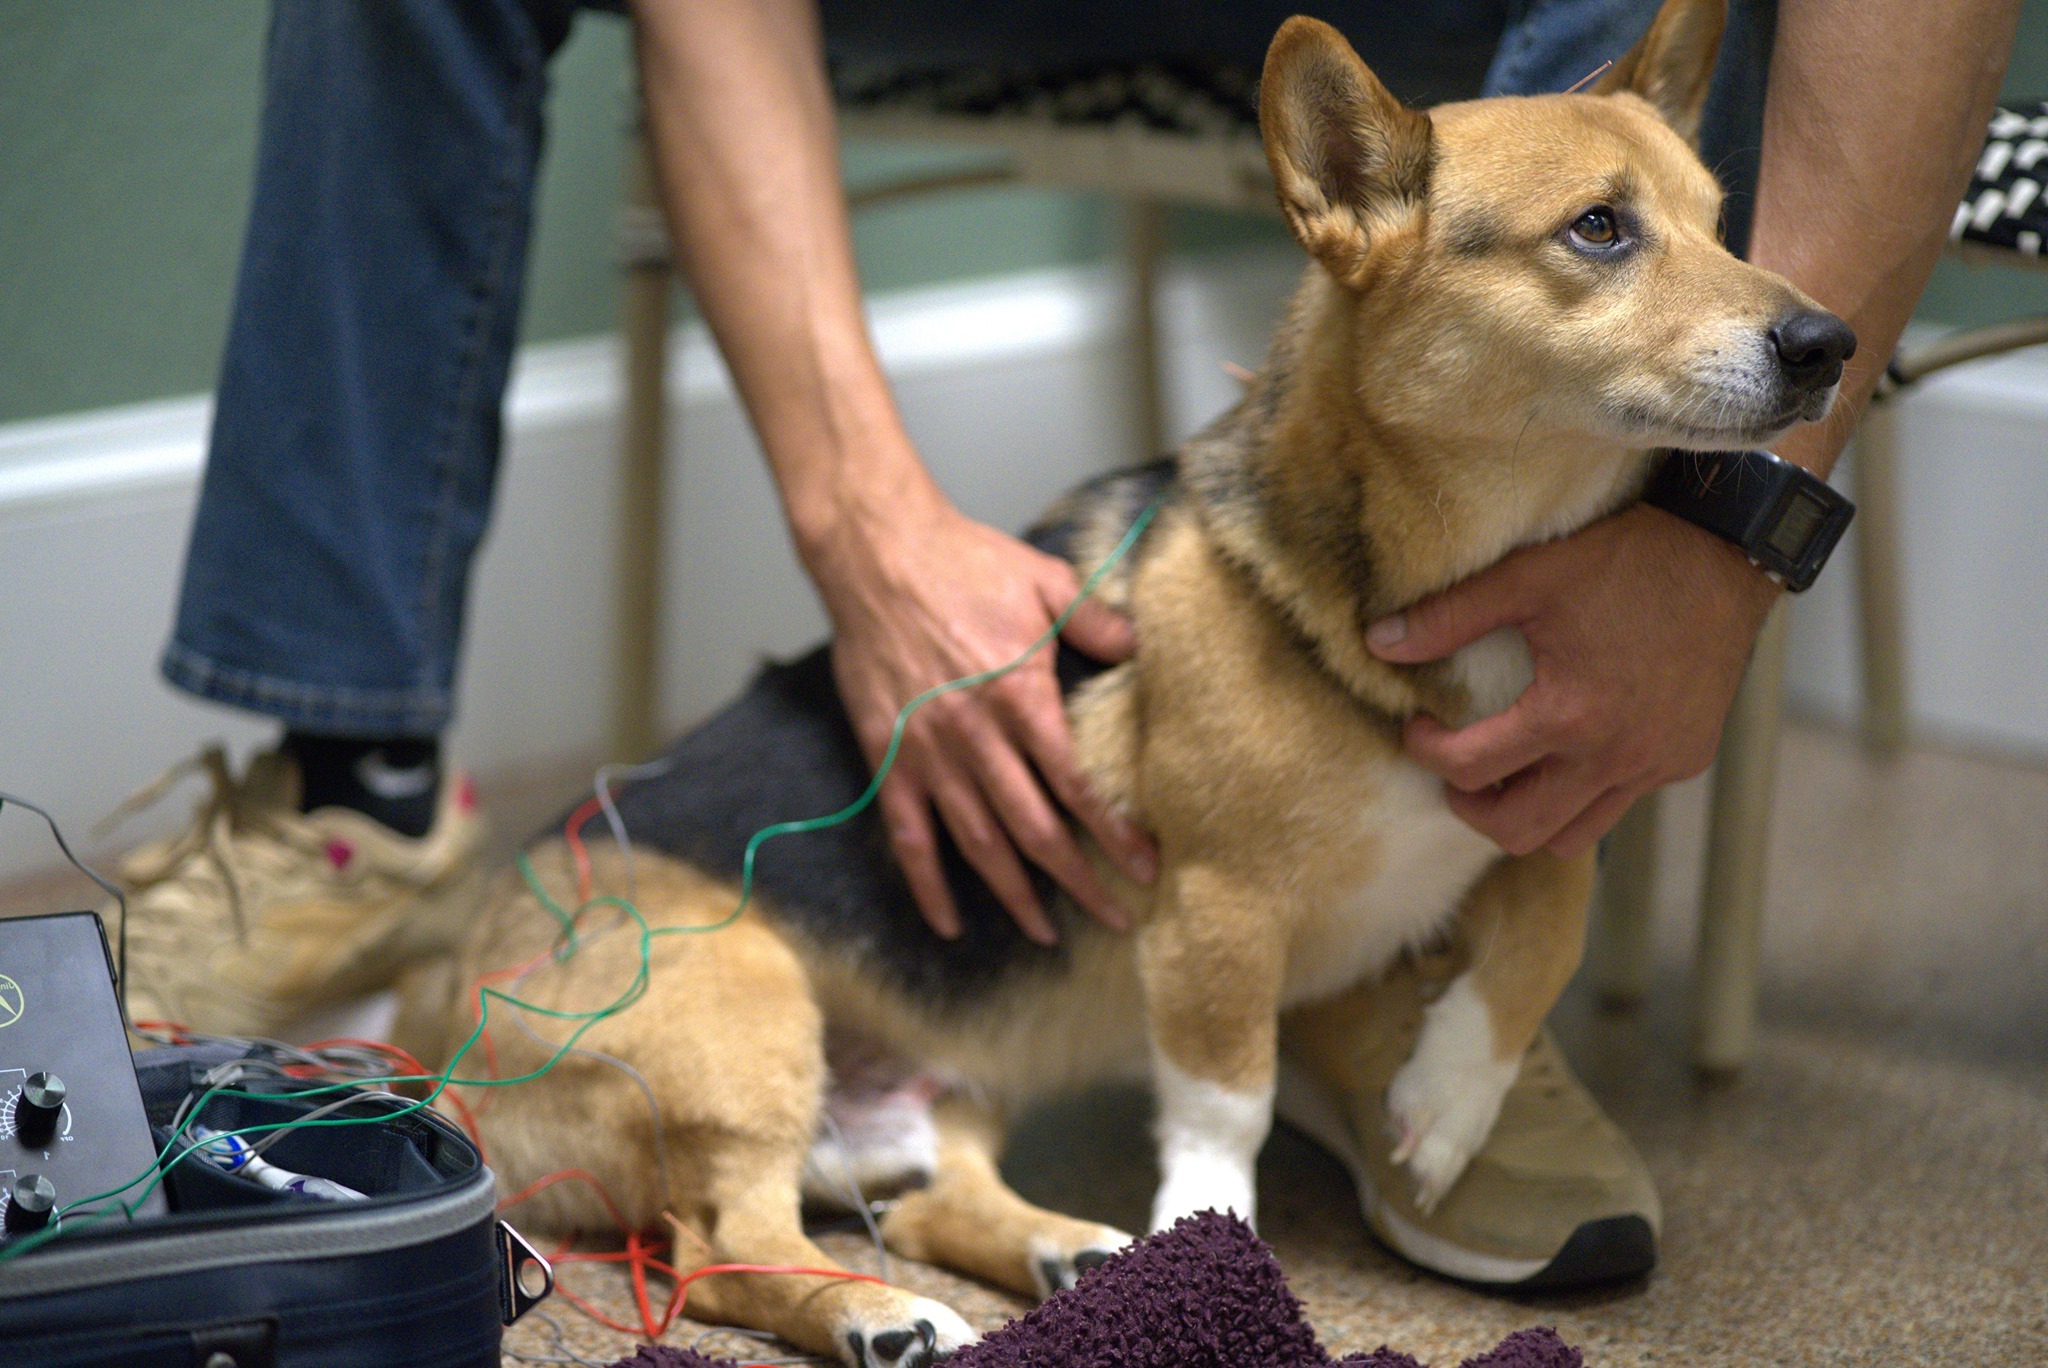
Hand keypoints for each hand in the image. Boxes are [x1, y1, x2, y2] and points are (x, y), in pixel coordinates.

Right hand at [811, 493, 1157, 943]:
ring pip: (977, 846)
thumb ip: (1096, 622)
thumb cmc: (964, 563)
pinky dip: (927, 886)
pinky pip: (907, 838)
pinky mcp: (887, 760)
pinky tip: (949, 922)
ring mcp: (927, 756)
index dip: (1114, 834)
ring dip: (1014, 896)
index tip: (1144, 868)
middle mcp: (975, 740)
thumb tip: (1141, 649)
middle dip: (1077, 882)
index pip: (1076, 787)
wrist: (877, 554)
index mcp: (1020, 700)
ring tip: (1046, 933)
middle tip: (1114, 918)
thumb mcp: (1045, 581)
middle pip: (1035, 832)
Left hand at [1363, 505, 1780, 857]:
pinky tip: (1569, 750)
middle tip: (1456, 769)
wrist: (1727, 551)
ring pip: (1574, 835)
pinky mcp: (1685, 760)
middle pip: (1520, 832)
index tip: (1417, 728)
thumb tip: (1378, 642)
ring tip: (1507, 773)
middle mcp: (1616, 757)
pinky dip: (1584, 792)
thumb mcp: (1528, 577)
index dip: (1427, 753)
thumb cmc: (1627, 558)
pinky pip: (1621, 802)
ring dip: (1530, 814)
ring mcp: (1656, 765)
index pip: (1472, 769)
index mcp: (1570, 716)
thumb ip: (1448, 616)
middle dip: (1473, 808)